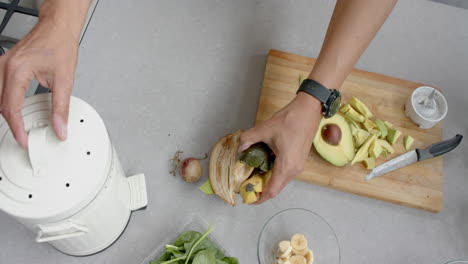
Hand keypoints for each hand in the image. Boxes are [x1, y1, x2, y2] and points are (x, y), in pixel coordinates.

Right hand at [0, 18, 78, 147]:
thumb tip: (60, 127)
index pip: (11, 107)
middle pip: (1, 104)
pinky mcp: (6, 65)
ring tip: (22, 125)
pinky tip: (17, 108)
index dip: (17, 127)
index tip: (24, 139)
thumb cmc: (60, 46)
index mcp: (17, 70)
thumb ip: (61, 107)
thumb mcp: (65, 80)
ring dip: (8, 112)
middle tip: (24, 135)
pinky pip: (1, 88)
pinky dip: (7, 101)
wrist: (58, 29)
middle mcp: (5, 66)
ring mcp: (3, 65)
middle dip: (12, 123)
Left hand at [239, 92, 322, 203]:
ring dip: (267, 180)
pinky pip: (284, 173)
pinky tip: (263, 165)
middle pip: (276, 187)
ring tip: (252, 175)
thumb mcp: (264, 129)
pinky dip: (273, 173)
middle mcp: (294, 170)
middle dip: (260, 189)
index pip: (272, 191)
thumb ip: (248, 140)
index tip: (248, 199)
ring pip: (280, 180)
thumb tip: (240, 149)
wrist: (309, 110)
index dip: (259, 198)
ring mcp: (298, 166)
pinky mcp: (299, 160)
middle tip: (245, 184)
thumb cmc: (290, 119)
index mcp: (286, 166)